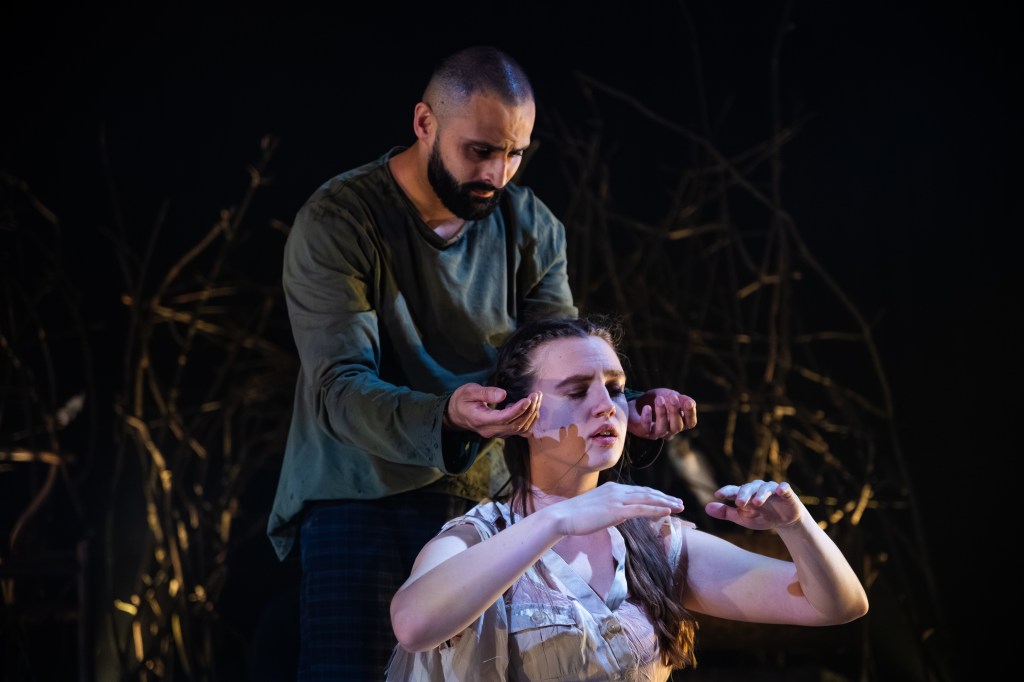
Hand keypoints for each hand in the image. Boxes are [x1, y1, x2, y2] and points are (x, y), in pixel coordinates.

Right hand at [445, 383, 540, 438]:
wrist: (456, 414)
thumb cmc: (462, 400)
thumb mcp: (469, 391)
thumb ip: (485, 393)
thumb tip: (503, 394)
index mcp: (480, 420)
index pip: (503, 418)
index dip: (518, 410)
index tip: (528, 398)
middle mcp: (490, 430)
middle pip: (515, 425)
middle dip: (529, 410)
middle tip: (536, 394)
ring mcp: (497, 433)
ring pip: (520, 429)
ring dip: (531, 415)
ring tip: (537, 399)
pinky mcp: (502, 433)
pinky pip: (520, 431)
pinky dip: (529, 421)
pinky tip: (533, 409)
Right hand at [547, 482, 684, 536]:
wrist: (562, 517)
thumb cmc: (575, 516)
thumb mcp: (597, 509)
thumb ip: (610, 508)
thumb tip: (620, 513)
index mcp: (612, 489)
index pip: (639, 491)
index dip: (655, 495)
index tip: (667, 500)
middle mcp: (617, 490)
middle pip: (647, 493)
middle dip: (665, 497)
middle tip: (680, 502)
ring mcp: (617, 499)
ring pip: (648, 499)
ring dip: (666, 502)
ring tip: (680, 507)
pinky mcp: (616, 510)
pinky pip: (641, 509)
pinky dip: (656, 509)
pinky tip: (668, 512)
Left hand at [627, 388, 696, 439]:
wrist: (636, 404)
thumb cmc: (657, 400)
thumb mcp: (670, 396)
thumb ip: (681, 399)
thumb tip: (691, 402)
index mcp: (680, 422)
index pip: (690, 423)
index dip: (691, 414)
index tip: (689, 403)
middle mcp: (670, 430)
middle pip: (677, 426)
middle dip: (675, 412)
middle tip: (673, 398)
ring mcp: (656, 433)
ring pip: (662, 428)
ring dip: (661, 413)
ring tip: (659, 399)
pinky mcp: (643, 432)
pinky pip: (646, 428)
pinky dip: (647, 418)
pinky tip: (647, 408)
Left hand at [705, 480, 801, 530]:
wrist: (784, 521)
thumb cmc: (761, 517)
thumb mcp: (743, 518)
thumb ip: (725, 512)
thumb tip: (706, 508)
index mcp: (744, 494)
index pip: (733, 490)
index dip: (726, 492)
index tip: (718, 495)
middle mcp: (756, 488)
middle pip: (748, 488)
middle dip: (743, 494)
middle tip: (739, 503)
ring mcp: (771, 489)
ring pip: (764, 488)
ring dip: (760, 494)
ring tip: (756, 503)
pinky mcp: (786, 492)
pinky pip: (784, 487)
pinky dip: (782, 488)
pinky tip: (779, 491)